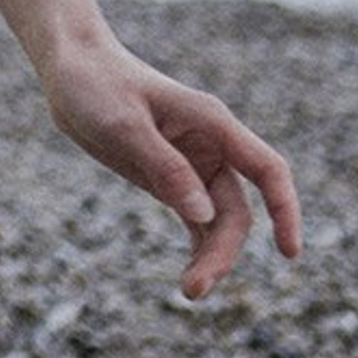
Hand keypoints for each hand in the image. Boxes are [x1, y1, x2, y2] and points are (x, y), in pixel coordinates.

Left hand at [41, 36, 301, 298]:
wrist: (69, 68)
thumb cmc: (96, 85)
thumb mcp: (125, 125)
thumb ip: (165, 167)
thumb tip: (204, 216)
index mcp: (212, 123)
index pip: (268, 169)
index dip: (286, 210)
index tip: (289, 253)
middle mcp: (210, 146)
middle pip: (237, 210)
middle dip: (224, 250)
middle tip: (193, 287)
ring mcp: (191, 164)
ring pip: (218, 220)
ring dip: (211, 255)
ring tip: (189, 290)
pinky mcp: (170, 178)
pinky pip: (196, 220)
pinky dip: (198, 246)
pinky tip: (189, 274)